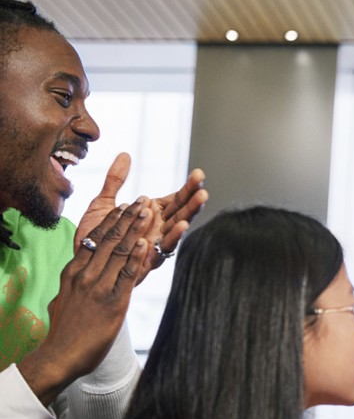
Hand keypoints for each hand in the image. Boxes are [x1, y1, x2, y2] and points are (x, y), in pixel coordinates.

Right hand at [18, 200, 151, 404]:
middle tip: (141, 201)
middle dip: (127, 218)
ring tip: (148, 212)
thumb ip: (74, 285)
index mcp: (73, 272)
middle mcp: (84, 275)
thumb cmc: (65, 331)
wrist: (59, 356)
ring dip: (136, 230)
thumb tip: (76, 280)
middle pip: (108, 240)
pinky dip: (138, 258)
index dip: (110, 220)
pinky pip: (127, 275)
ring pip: (119, 252)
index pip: (93, 239)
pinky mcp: (112, 303)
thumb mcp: (64, 299)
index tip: (122, 204)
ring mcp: (98, 288)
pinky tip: (147, 243)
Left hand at [75, 153, 207, 282]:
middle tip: (204, 186)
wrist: (84, 264)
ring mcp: (155, 243)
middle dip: (194, 199)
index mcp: (152, 213)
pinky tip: (180, 225)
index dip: (189, 187)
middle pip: (182, 211)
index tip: (199, 174)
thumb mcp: (104, 203)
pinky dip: (173, 236)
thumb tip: (125, 154)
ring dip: (190, 214)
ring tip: (200, 201)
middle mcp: (158, 228)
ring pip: (178, 228)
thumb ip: (114, 180)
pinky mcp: (149, 258)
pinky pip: (165, 248)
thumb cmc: (96, 236)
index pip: (176, 198)